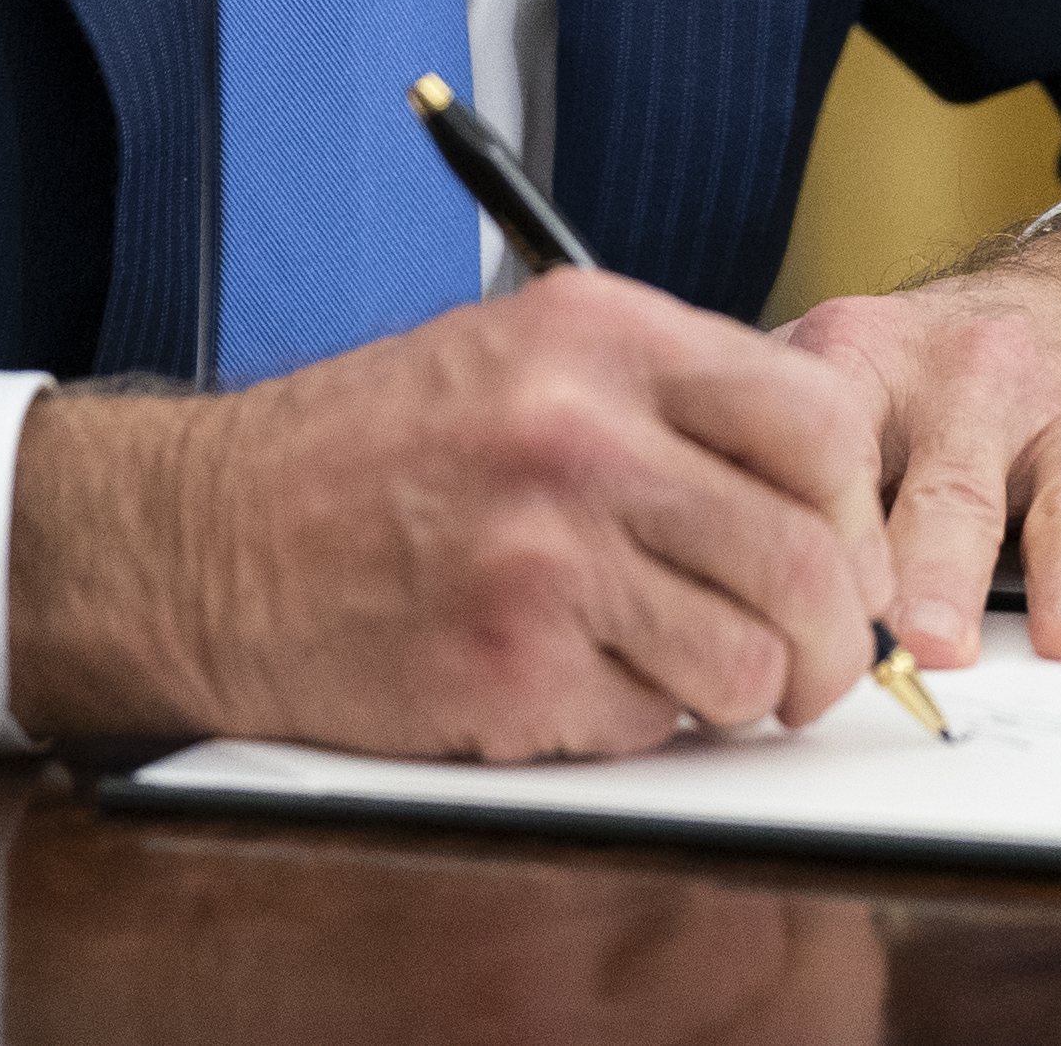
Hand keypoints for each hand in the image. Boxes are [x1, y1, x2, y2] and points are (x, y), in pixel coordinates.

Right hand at [7, 267, 892, 757]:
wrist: (205, 537)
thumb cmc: (369, 453)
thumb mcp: (524, 356)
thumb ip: (671, 400)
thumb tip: (823, 491)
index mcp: (597, 334)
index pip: (820, 417)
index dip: (855, 506)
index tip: (843, 550)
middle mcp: (579, 432)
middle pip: (810, 557)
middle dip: (832, 636)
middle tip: (810, 661)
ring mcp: (542, 554)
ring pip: (751, 662)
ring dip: (739, 692)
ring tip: (683, 671)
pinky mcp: (507, 669)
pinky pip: (655, 726)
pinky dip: (639, 724)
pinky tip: (576, 681)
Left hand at [779, 222, 1060, 668]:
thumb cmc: (948, 366)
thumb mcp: (844, 364)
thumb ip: (764, 448)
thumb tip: (657, 561)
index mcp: (875, 362)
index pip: (828, 443)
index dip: (808, 526)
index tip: (782, 599)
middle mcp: (980, 384)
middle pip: (955, 485)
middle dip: (935, 562)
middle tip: (916, 635)